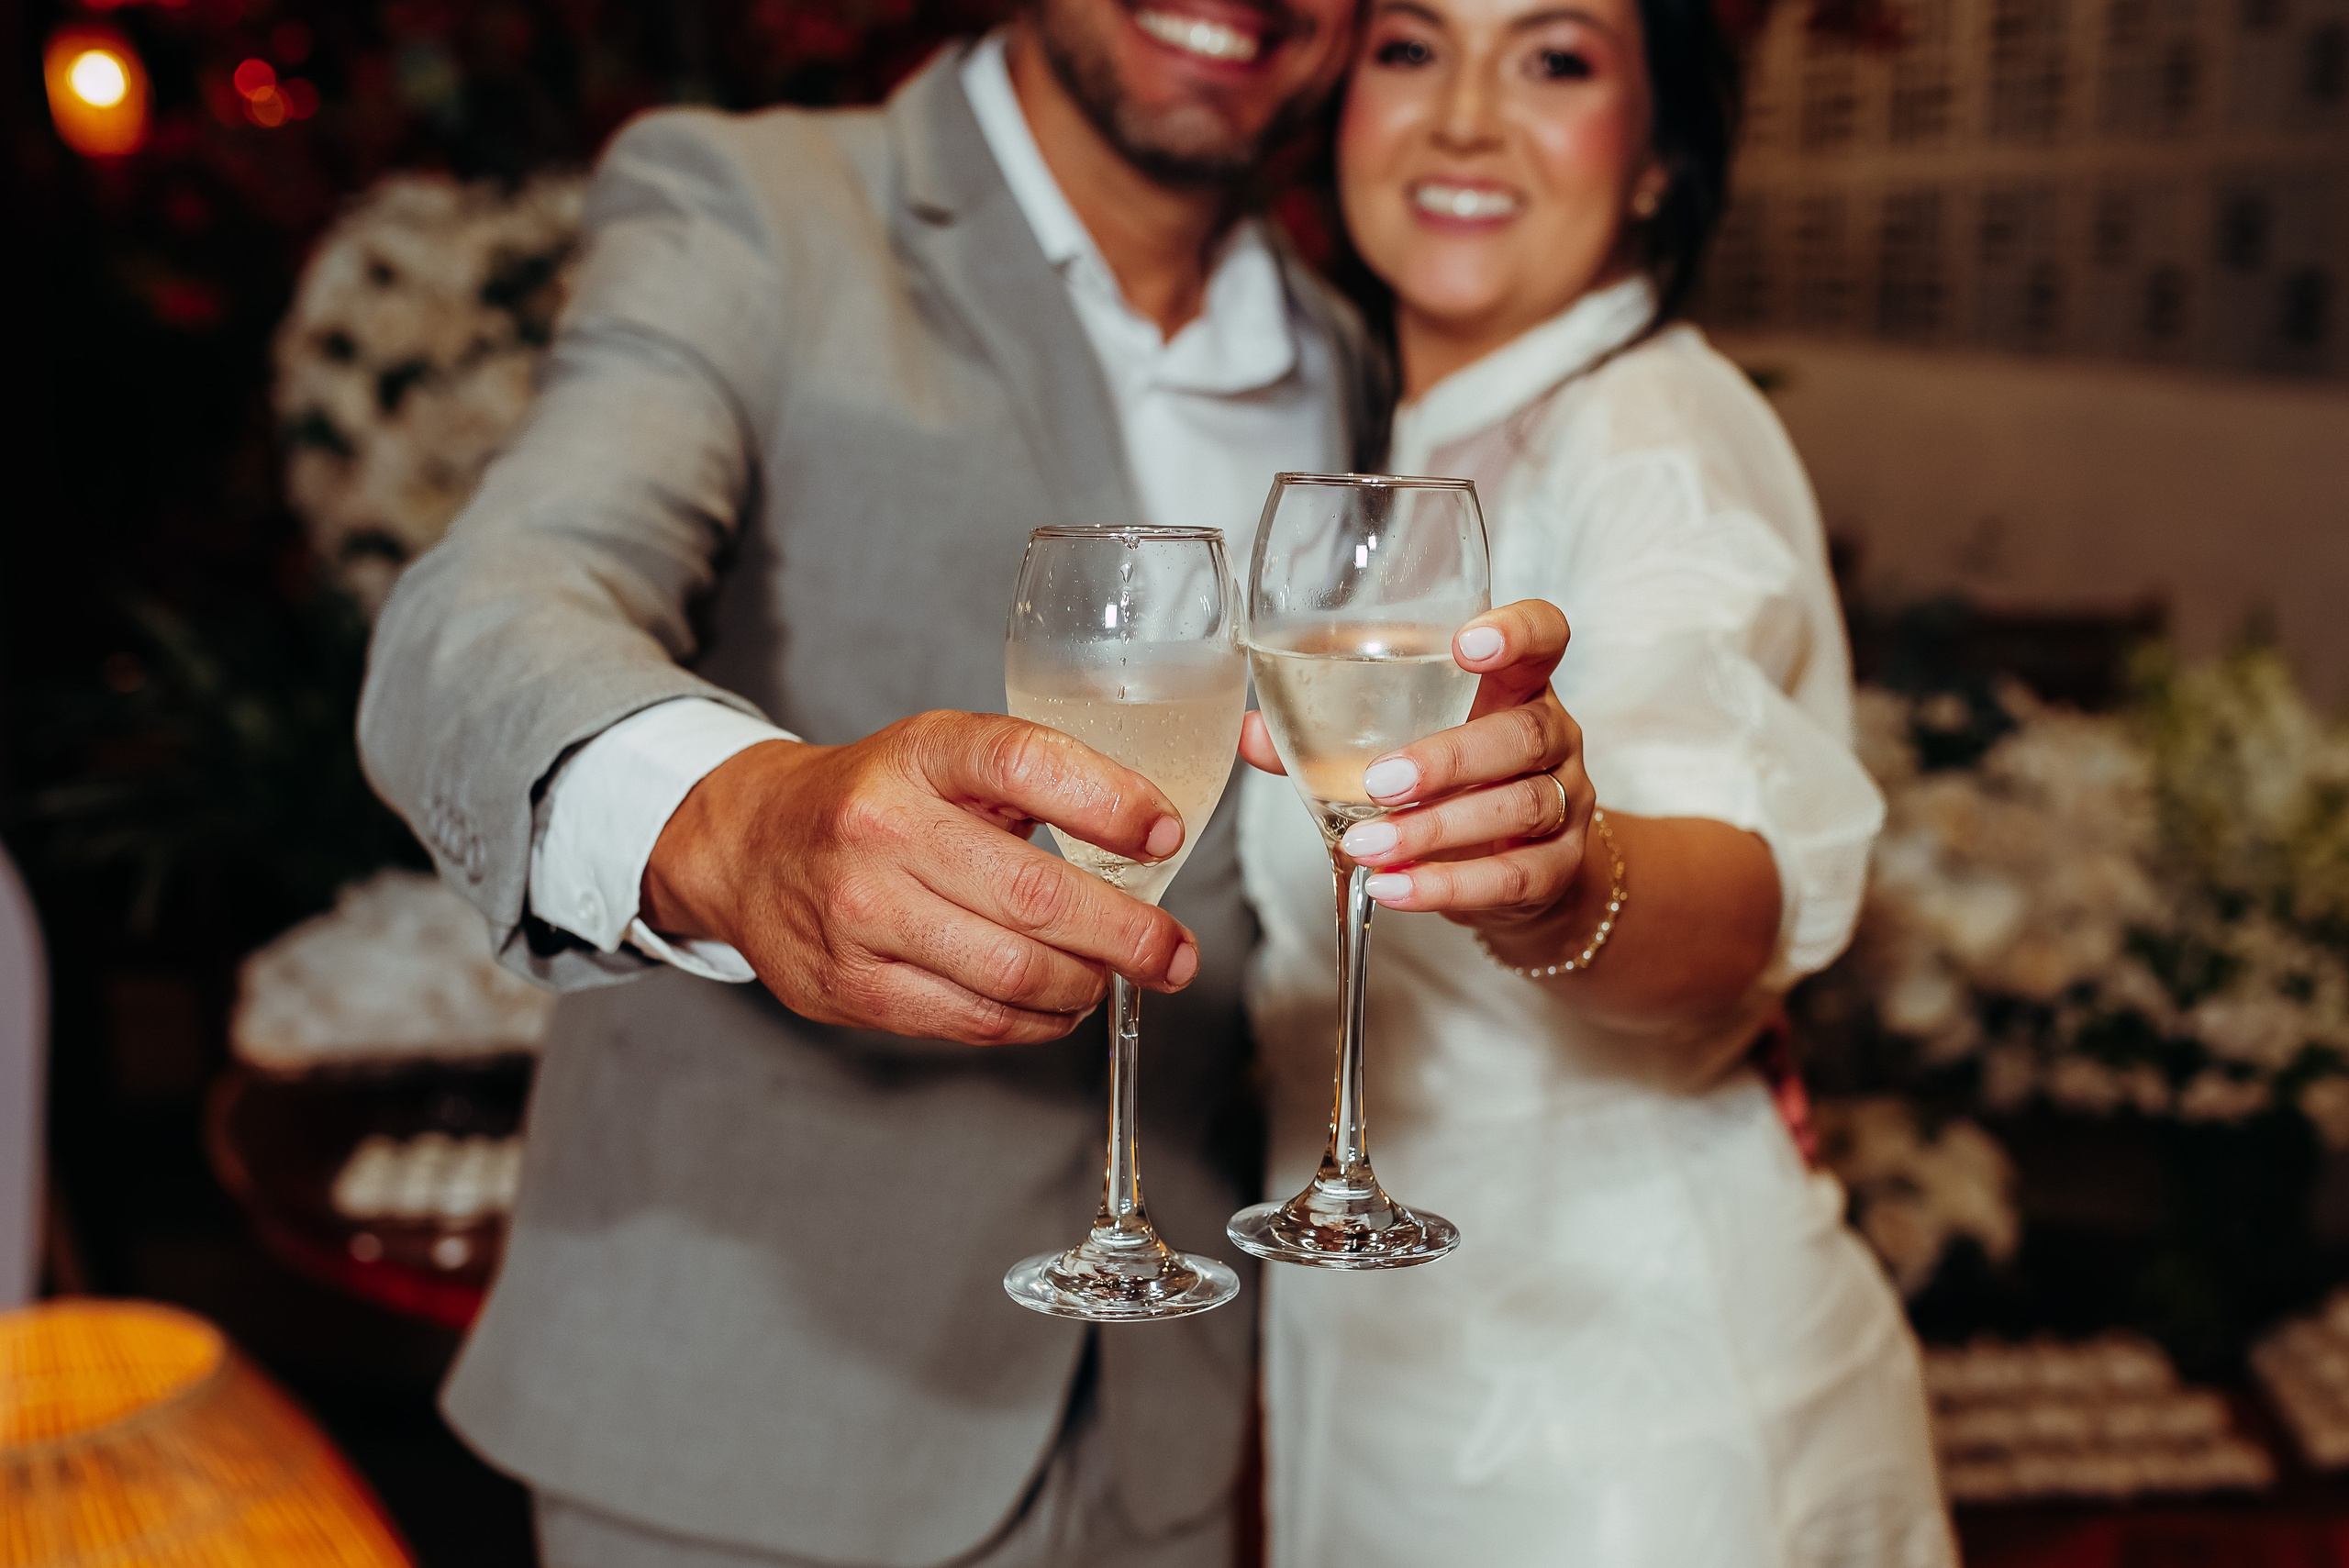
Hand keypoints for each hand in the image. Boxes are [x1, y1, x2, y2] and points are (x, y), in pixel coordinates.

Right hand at [640, 712, 1200, 1045]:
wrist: (749, 845)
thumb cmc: (873, 799)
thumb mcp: (943, 754)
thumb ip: (1037, 783)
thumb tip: (1151, 842)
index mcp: (921, 753)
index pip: (1025, 763)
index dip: (1110, 801)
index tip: (1166, 835)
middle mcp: (883, 829)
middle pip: (1034, 894)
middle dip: (1127, 934)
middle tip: (1174, 952)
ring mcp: (861, 915)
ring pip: (1011, 972)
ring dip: (1085, 985)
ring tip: (1112, 977)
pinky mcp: (852, 987)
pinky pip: (975, 1022)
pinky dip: (1037, 1022)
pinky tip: (1059, 1005)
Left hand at [1240, 599, 1592, 930]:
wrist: (1521, 873)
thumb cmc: (1454, 786)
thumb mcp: (1403, 747)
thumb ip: (1328, 737)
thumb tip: (1250, 733)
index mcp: (1516, 686)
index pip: (1544, 636)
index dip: (1517, 631)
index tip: (1466, 644)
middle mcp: (1551, 736)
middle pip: (1525, 733)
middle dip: (1449, 757)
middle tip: (1379, 781)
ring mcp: (1566, 801)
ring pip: (1520, 806)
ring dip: (1436, 829)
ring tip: (1367, 846)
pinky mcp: (1559, 868)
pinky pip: (1512, 877)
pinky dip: (1447, 885)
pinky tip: (1393, 887)